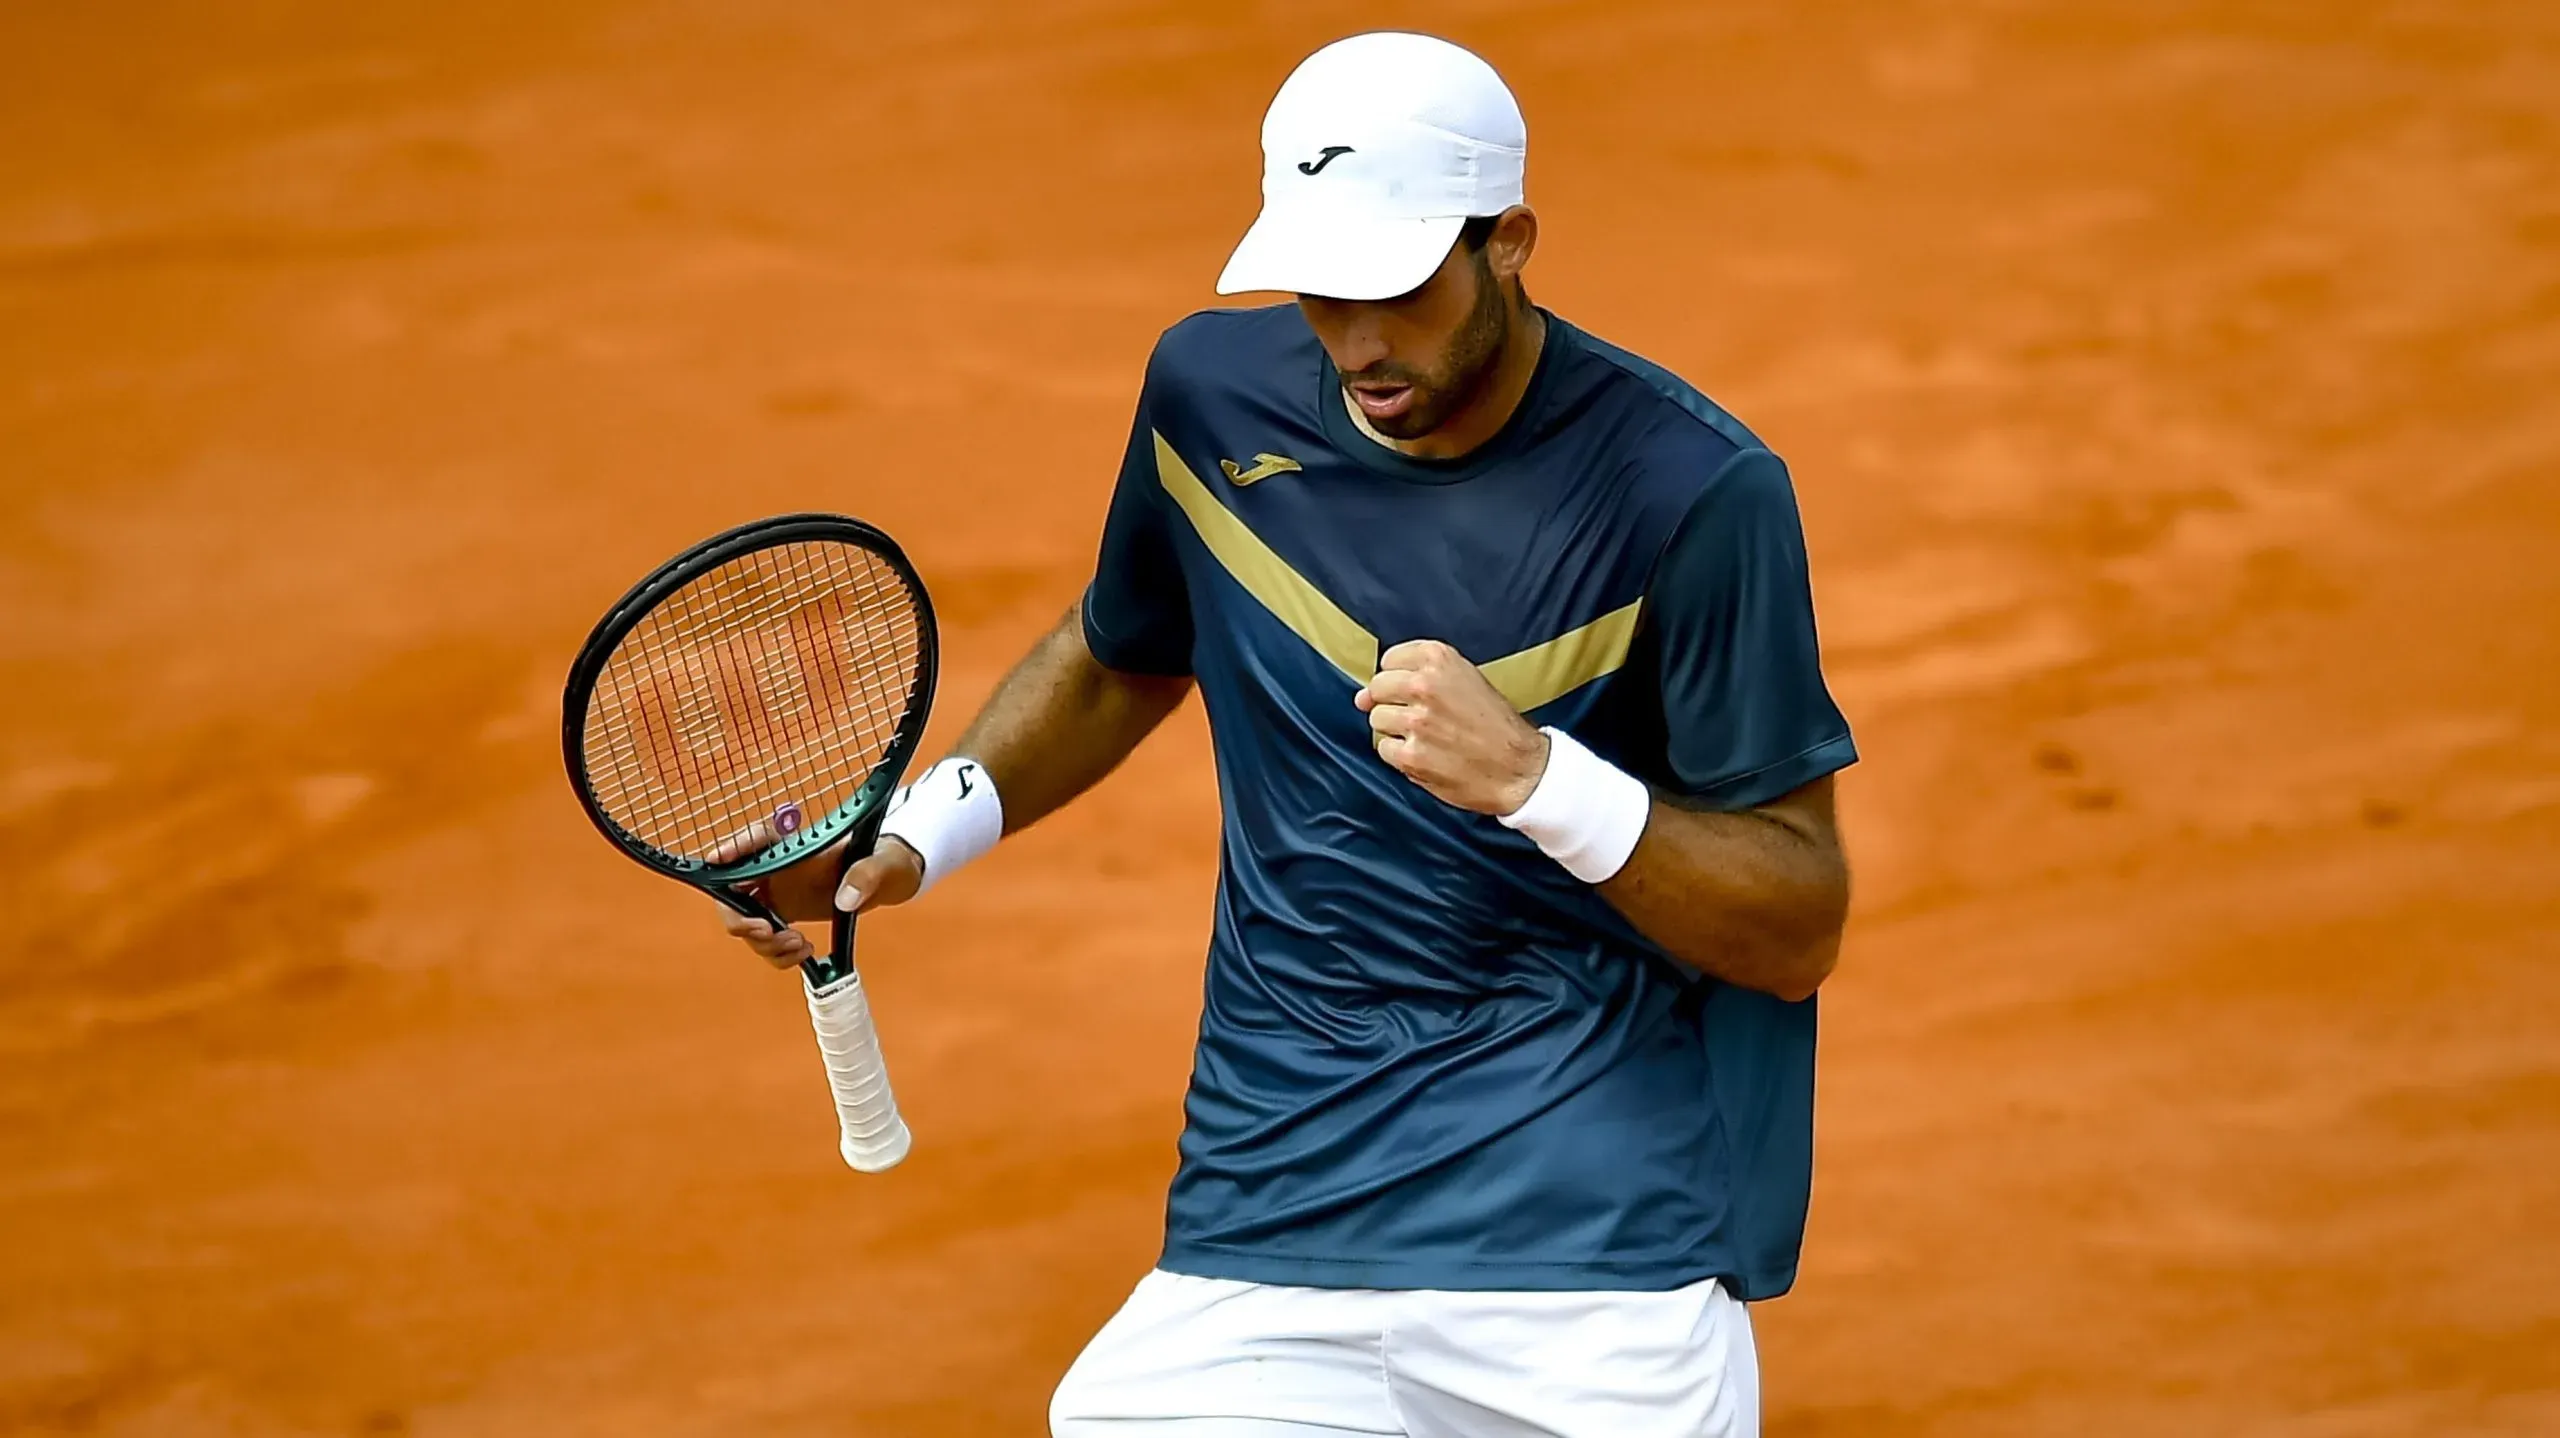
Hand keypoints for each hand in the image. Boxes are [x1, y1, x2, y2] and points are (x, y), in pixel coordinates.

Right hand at [706, 815, 925, 969]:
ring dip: (764, 943)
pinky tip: (804, 952)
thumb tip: (845, 898)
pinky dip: (777, 955)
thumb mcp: (884, 864)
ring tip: (800, 946)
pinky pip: (763, 939)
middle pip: (731, 889)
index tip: (717, 861)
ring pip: (743, 921)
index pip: (755, 840)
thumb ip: (867, 875)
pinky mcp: (782, 914)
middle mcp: (777, 867)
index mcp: (797, 845)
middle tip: (767, 932)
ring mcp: (775, 892)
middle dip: (739, 917)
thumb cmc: (886, 860)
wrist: (888, 878)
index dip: (732, 849)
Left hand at [1355, 639, 1550, 816]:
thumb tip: (1361, 696)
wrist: (1520, 768)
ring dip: (1396, 731)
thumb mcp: (1467, 680)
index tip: (1415, 693)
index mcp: (1438, 659)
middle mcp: (1423, 685)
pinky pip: (1384, 749)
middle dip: (1392, 704)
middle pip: (1378, 688)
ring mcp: (1415, 721)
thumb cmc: (1497, 726)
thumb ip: (1417, 677)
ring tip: (1428, 738)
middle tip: (1421, 718)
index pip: (1389, 660)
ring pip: (1377, 719)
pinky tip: (1427, 754)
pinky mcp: (1411, 755)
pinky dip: (1400, 755)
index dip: (1399, 679)